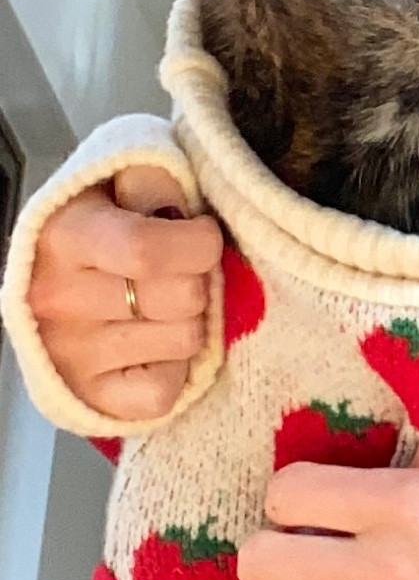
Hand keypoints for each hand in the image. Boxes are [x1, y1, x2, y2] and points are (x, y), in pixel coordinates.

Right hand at [27, 167, 220, 419]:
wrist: (56, 283)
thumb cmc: (102, 228)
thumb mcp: (118, 185)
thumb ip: (151, 181)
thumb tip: (178, 208)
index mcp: (64, 236)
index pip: (149, 250)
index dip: (199, 242)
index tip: (200, 235)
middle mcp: (59, 300)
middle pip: (183, 297)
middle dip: (199, 281)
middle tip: (179, 275)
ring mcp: (71, 354)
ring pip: (186, 341)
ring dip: (191, 323)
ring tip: (163, 309)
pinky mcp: (91, 398)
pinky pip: (164, 391)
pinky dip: (173, 371)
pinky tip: (155, 347)